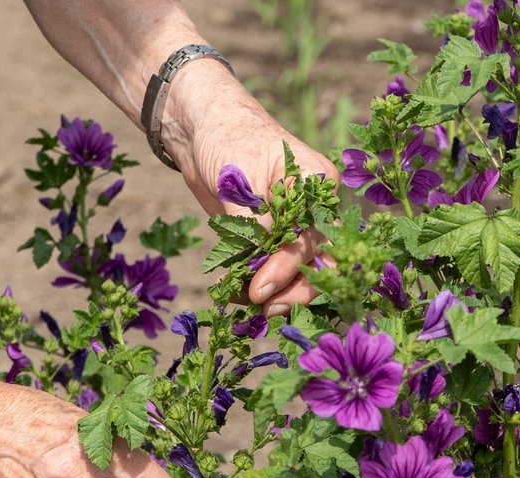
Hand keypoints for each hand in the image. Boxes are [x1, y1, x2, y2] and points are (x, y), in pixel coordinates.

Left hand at [169, 66, 338, 315]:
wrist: (200, 127)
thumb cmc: (227, 138)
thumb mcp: (242, 181)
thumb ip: (255, 227)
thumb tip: (262, 275)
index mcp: (319, 185)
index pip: (313, 237)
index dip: (289, 267)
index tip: (260, 288)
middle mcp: (314, 207)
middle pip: (318, 261)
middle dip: (293, 289)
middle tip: (263, 309)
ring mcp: (295, 223)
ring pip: (299, 271)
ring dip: (276, 293)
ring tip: (245, 304)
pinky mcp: (272, 236)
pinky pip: (273, 268)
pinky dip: (257, 283)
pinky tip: (235, 291)